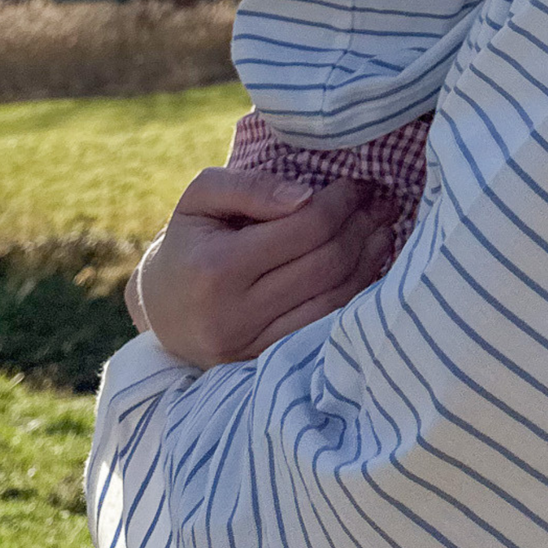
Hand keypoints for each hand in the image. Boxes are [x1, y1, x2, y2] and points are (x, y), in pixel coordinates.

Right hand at [129, 166, 401, 368]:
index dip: (340, 202)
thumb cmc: (189, 241)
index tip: (358, 184)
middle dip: (361, 226)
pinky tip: (368, 263)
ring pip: (336, 298)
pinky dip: (356, 291)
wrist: (163, 310)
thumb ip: (250, 187)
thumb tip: (306, 195)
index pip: (304, 229)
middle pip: (326, 264)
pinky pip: (327, 324)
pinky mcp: (268, 363)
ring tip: (383, 227)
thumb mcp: (201, 199)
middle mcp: (235, 314)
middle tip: (380, 201)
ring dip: (369, 258)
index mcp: (217, 269)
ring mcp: (253, 346)